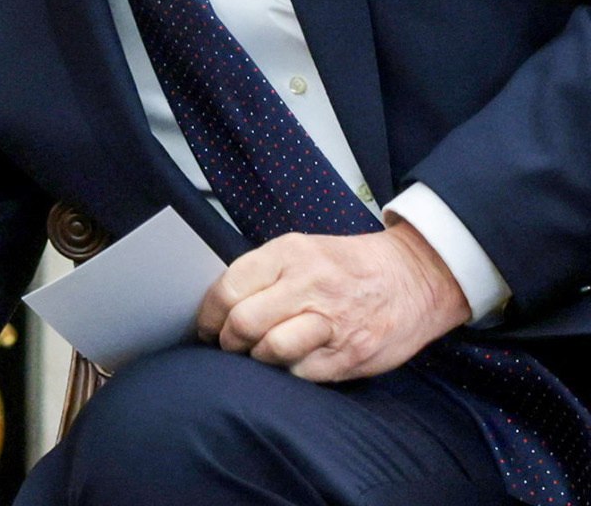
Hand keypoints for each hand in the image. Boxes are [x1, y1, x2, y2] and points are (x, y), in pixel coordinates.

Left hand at [195, 222, 469, 381]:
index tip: (207, 327)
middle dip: (227, 341)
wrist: (416, 277)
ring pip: (270, 351)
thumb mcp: (301, 250)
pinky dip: (290, 372)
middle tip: (229, 345)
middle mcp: (311, 284)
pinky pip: (302, 373)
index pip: (229, 288)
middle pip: (244, 323)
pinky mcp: (353, 353)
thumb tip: (217, 306)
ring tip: (260, 354)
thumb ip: (261, 273)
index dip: (209, 315)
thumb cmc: (347, 266)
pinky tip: (294, 361)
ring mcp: (334, 321)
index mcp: (290, 253)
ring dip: (257, 359)